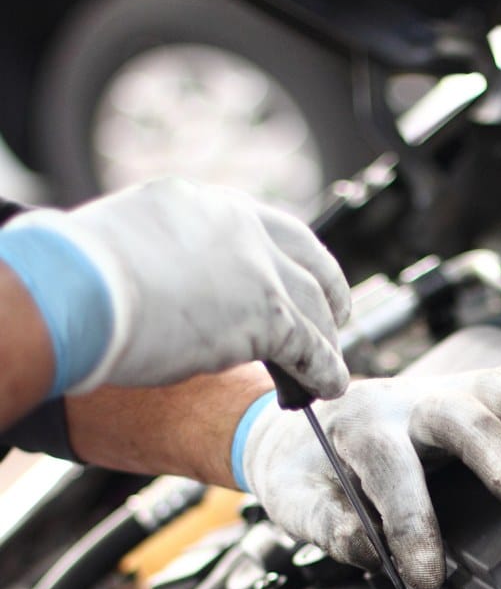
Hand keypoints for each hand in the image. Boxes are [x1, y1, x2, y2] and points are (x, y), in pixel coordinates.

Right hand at [0, 178, 349, 397]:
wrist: (78, 289)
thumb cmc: (79, 276)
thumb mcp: (129, 242)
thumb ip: (164, 255)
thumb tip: (164, 281)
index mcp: (200, 202)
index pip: (264, 226)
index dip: (289, 257)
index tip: (298, 277)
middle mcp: (237, 226)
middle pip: (306, 260)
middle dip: (326, 293)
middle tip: (334, 320)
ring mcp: (257, 268)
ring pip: (314, 306)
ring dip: (327, 341)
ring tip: (330, 367)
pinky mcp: (267, 315)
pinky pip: (311, 347)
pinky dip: (325, 369)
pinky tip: (328, 386)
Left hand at [235, 359, 500, 588]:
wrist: (290, 422)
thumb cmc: (301, 468)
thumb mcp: (293, 502)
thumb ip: (328, 526)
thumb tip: (370, 550)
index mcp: (356, 428)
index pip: (390, 472)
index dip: (412, 524)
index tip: (429, 575)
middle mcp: (402, 402)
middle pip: (452, 413)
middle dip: (489, 448)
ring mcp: (438, 390)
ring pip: (490, 387)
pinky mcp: (465, 390)